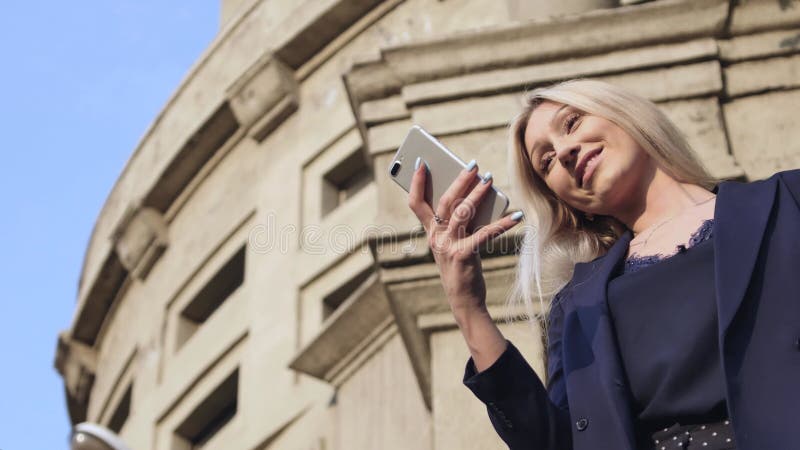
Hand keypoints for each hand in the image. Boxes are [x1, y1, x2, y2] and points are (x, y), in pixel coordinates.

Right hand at [407, 157, 523, 313]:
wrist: (463, 300)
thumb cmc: (460, 267)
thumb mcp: (454, 242)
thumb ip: (459, 221)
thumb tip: (476, 194)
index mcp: (431, 232)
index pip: (416, 203)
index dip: (417, 182)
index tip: (422, 162)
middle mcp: (436, 237)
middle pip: (444, 202)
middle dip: (459, 180)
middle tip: (473, 165)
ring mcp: (448, 246)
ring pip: (461, 212)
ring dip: (477, 193)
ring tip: (489, 179)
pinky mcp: (464, 255)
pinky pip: (484, 234)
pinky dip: (502, 224)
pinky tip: (516, 216)